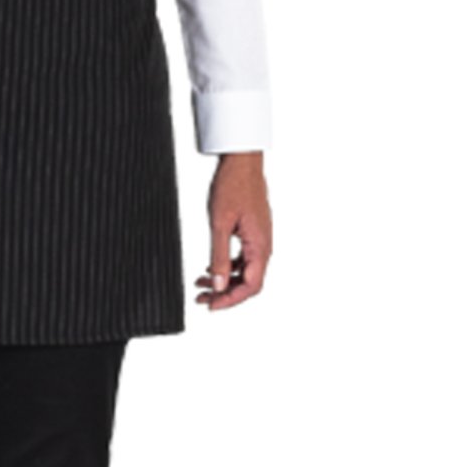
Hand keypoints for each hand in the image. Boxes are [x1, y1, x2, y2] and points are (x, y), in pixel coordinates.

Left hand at [195, 150, 271, 309]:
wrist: (242, 161)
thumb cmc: (233, 185)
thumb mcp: (220, 223)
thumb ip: (219, 256)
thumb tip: (219, 284)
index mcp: (260, 246)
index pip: (251, 286)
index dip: (231, 300)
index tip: (212, 305)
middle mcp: (264, 245)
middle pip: (249, 282)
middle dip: (225, 293)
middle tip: (203, 298)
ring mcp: (260, 238)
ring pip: (246, 271)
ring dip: (225, 280)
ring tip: (202, 284)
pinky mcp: (254, 232)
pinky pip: (244, 258)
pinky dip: (228, 266)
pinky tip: (211, 267)